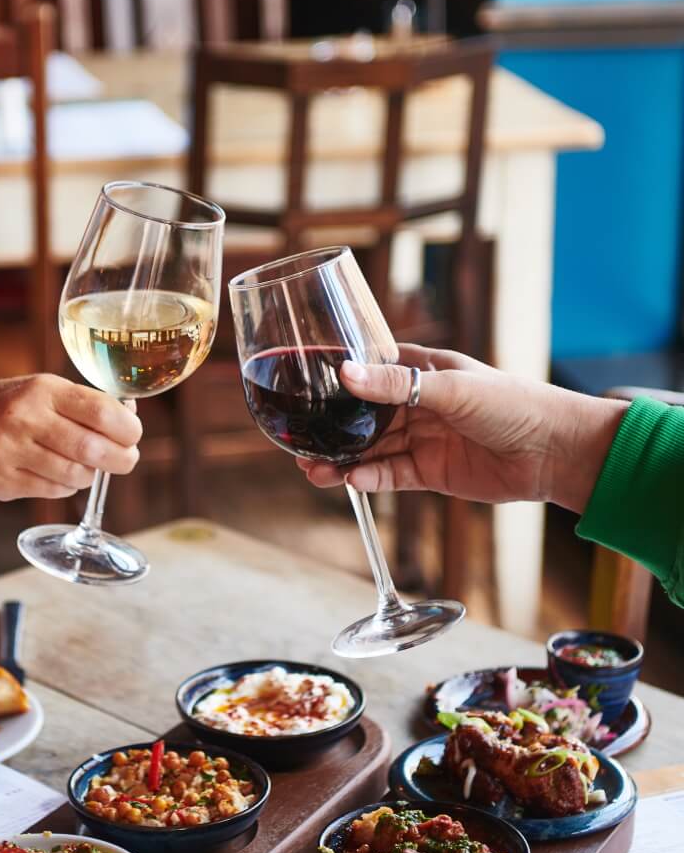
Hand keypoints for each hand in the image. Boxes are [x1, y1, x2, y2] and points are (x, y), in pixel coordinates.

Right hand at [0, 375, 141, 501]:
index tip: (133, 436)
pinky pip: (53, 491)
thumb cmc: (12, 407)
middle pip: (92, 449)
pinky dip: (65, 486)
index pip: (101, 412)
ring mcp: (8, 451)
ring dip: (89, 475)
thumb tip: (130, 417)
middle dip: (120, 459)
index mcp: (43, 390)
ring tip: (86, 467)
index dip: (128, 429)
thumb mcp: (44, 391)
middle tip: (126, 461)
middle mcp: (24, 418)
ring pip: (75, 475)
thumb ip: (85, 404)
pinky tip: (58, 474)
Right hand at [297, 345, 627, 512]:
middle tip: (298, 442)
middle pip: (361, 417)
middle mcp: (416, 404)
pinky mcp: (429, 471)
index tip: (302, 388)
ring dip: (342, 459)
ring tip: (313, 470)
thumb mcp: (452, 388)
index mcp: (420, 371)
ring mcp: (421, 438)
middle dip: (330, 429)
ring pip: (369, 449)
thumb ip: (397, 386)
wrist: (553, 452)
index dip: (336, 381)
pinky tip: (350, 482)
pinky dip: (369, 479)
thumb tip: (346, 374)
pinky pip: (390, 475)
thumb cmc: (512, 403)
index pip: (368, 371)